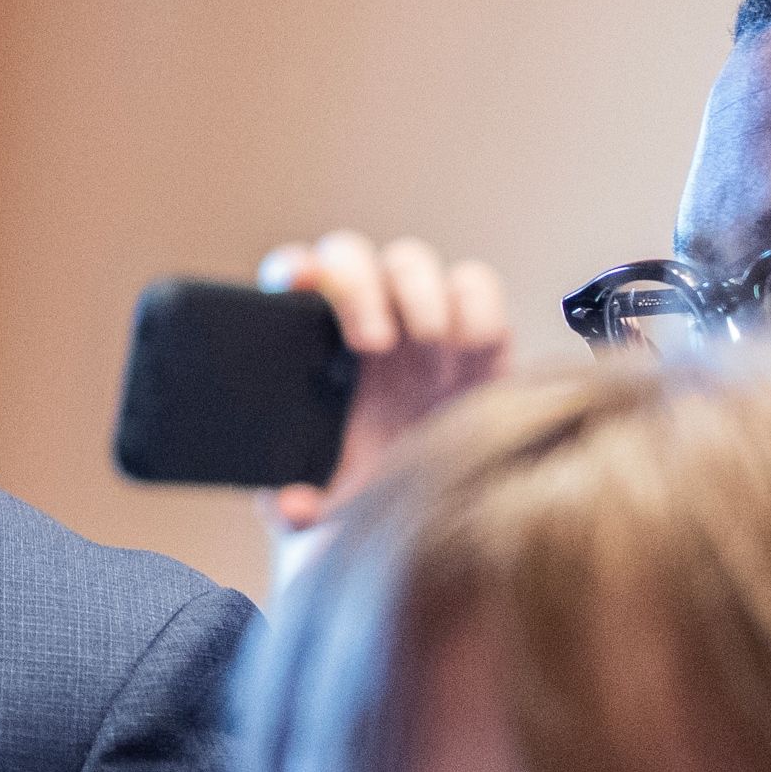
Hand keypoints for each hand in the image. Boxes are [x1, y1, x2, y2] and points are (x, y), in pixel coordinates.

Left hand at [254, 232, 509, 538]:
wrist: (432, 514)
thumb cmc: (365, 499)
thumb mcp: (323, 515)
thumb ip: (295, 510)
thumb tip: (292, 504)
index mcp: (313, 347)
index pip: (293, 278)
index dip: (294, 270)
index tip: (295, 286)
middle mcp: (363, 321)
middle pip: (352, 256)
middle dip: (360, 290)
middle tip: (371, 344)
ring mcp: (419, 321)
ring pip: (412, 263)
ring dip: (420, 296)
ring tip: (427, 350)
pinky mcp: (478, 336)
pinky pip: (476, 286)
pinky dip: (476, 306)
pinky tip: (470, 350)